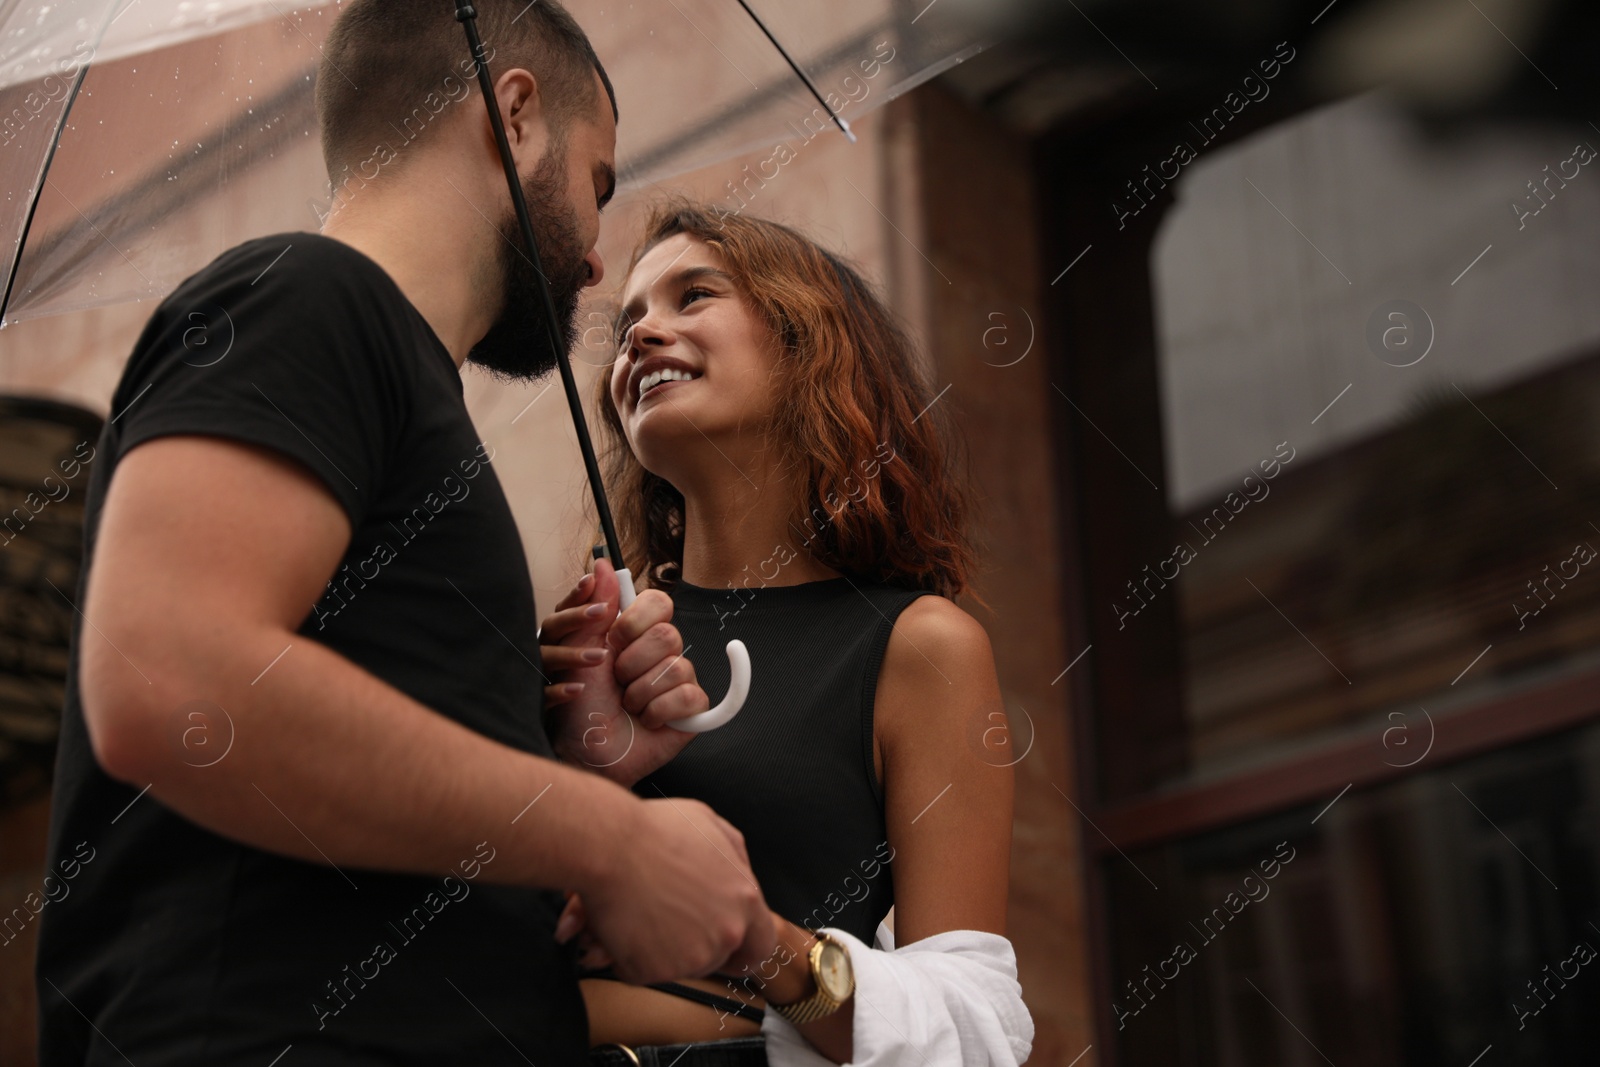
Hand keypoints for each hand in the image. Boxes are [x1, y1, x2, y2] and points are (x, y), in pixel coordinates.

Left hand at [539, 558, 709, 784]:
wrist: (581, 752)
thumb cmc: (577, 705)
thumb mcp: (578, 650)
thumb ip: (595, 606)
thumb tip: (603, 564)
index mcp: (637, 634)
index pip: (659, 603)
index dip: (637, 621)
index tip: (613, 641)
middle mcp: (661, 654)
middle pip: (669, 636)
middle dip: (632, 664)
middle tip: (616, 682)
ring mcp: (678, 682)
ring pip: (678, 667)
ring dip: (641, 693)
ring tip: (627, 707)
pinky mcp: (691, 711)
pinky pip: (692, 696)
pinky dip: (662, 711)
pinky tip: (648, 721)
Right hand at [561, 797, 776, 984]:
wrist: (607, 848)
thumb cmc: (653, 831)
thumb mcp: (710, 825)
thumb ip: (734, 855)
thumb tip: (737, 871)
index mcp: (744, 899)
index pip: (762, 944)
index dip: (745, 949)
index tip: (732, 951)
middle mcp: (725, 933)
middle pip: (717, 957)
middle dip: (696, 943)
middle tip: (668, 919)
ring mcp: (691, 957)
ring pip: (681, 966)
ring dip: (663, 948)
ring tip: (642, 913)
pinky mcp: (655, 972)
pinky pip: (642, 971)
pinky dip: (630, 956)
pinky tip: (623, 925)